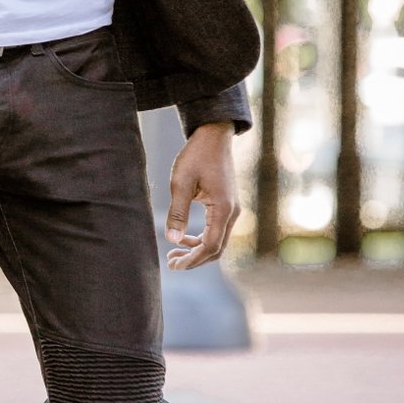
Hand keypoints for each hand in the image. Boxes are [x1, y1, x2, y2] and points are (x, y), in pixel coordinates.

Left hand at [165, 121, 239, 270]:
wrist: (214, 137)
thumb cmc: (196, 156)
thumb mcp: (181, 183)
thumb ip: (177, 212)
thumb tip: (172, 239)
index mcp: (223, 208)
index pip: (210, 245)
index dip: (192, 260)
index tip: (172, 265)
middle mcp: (232, 212)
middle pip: (216, 249)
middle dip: (194, 260)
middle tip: (171, 264)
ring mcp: (232, 209)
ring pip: (217, 241)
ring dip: (197, 251)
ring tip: (173, 254)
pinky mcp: (227, 206)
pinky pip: (217, 231)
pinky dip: (202, 239)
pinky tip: (184, 239)